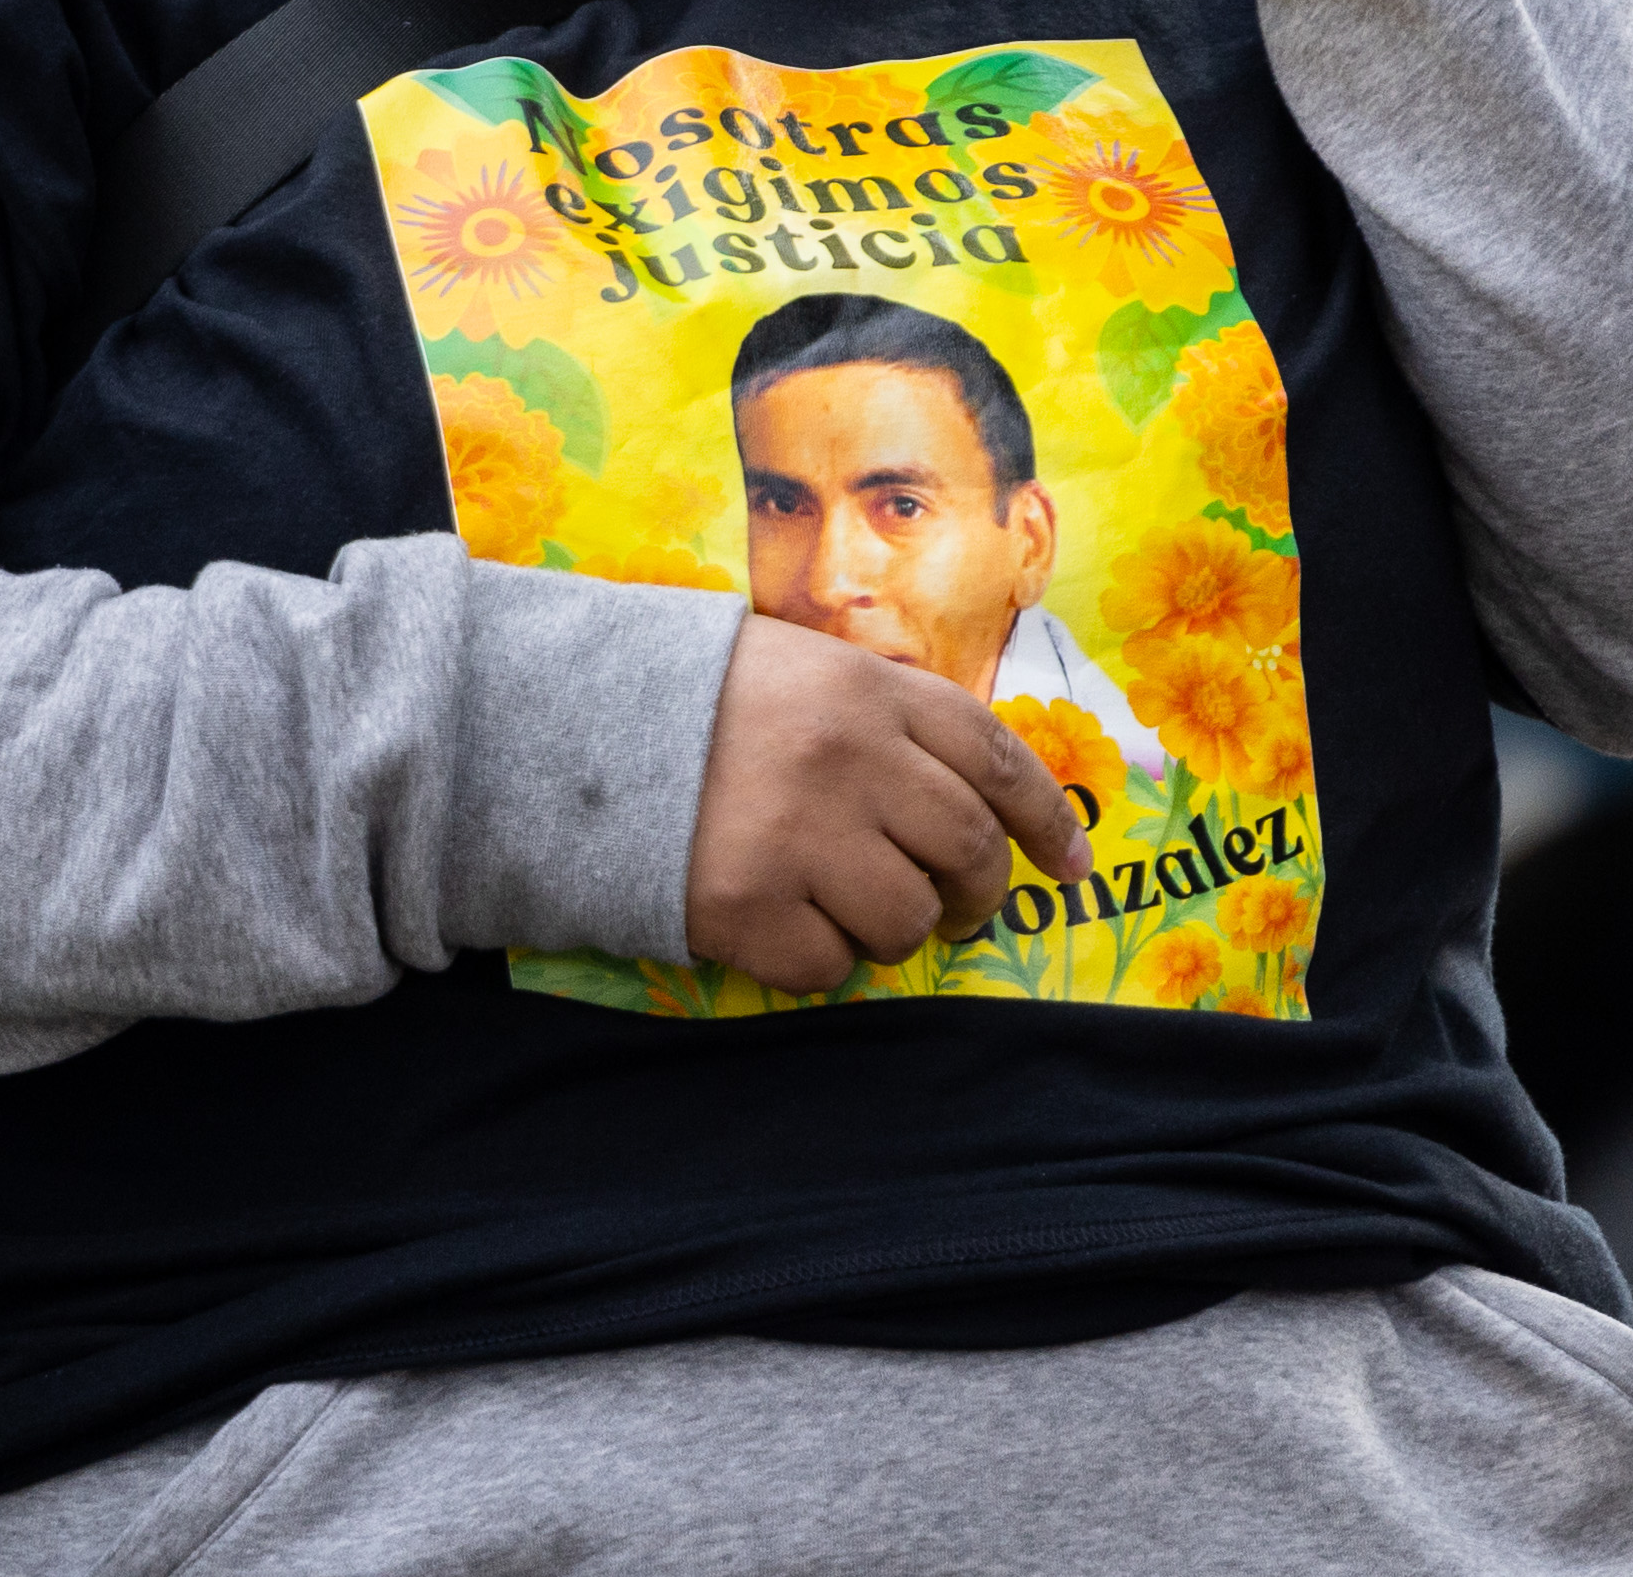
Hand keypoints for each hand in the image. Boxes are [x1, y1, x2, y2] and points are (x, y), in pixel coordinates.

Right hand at [682, 615, 1094, 995]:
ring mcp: (798, 835)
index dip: (1047, 818)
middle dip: (979, 893)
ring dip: (895, 929)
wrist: (560, 724)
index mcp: (866, 690)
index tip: (1072, 864)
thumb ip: (888, 712)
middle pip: (969, 850)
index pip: (996, 758)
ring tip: (850, 908)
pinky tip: (780, 923)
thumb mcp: (800, 666)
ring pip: (909, 920)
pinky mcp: (745, 906)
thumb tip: (986, 790)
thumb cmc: (690, 696)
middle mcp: (848, 760)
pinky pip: (828, 967)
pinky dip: (818, 959)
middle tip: (959, 907)